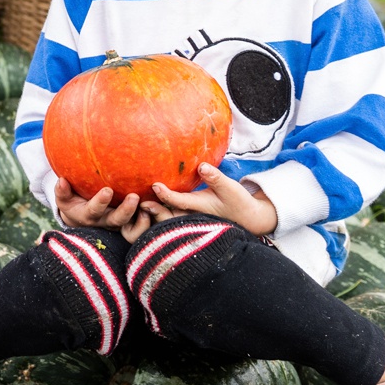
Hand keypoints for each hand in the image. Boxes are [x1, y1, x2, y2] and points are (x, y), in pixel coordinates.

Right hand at [56, 179, 150, 241]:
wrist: (81, 217)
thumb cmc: (73, 202)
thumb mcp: (64, 199)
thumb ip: (62, 191)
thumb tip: (61, 180)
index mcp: (89, 216)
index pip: (95, 210)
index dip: (100, 202)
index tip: (107, 190)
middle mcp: (106, 222)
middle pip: (118, 220)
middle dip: (126, 210)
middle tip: (135, 196)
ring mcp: (120, 223)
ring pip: (133, 226)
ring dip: (142, 217)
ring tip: (150, 202)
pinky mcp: (131, 222)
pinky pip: (142, 223)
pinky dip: (151, 216)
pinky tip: (160, 200)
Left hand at [149, 163, 278, 234]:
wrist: (248, 218)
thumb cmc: (238, 201)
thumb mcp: (230, 187)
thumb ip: (216, 178)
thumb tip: (202, 166)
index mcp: (199, 208)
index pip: (179, 202)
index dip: (166, 195)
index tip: (154, 185)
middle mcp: (190, 215)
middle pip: (167, 215)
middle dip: (153, 210)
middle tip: (139, 201)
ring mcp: (189, 217)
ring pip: (167, 217)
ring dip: (153, 212)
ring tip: (136, 203)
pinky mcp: (188, 216)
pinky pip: (171, 215)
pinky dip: (159, 210)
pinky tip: (146, 202)